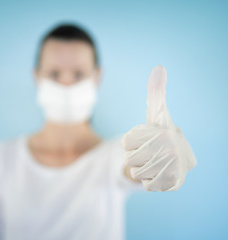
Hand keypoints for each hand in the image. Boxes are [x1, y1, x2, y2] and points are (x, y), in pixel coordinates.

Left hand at [122, 66, 196, 191]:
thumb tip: (159, 67)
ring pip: (135, 173)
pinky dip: (148, 181)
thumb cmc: (162, 133)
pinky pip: (145, 185)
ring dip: (141, 169)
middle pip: (129, 158)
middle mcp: (169, 149)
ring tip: (154, 162)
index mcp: (162, 131)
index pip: (126, 142)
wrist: (179, 158)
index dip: (131, 142)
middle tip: (149, 152)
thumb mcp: (157, 113)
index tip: (145, 139)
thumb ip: (155, 92)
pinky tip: (158, 173)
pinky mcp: (171, 184)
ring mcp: (171, 167)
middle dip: (135, 156)